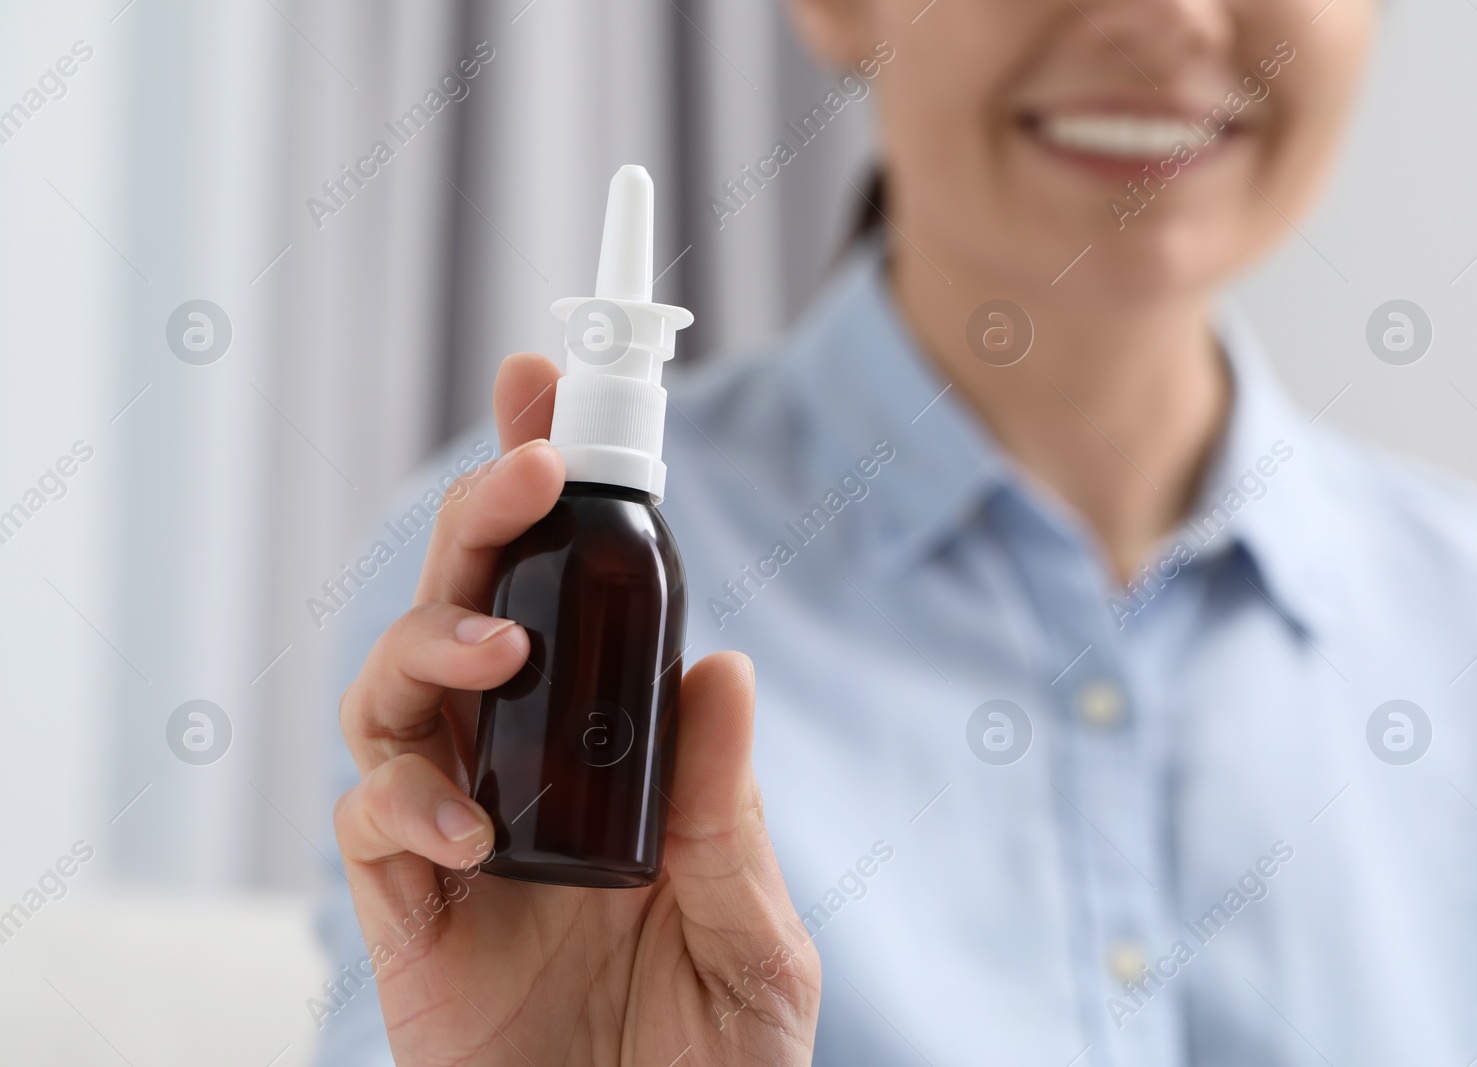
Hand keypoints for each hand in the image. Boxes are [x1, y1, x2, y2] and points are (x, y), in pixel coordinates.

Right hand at [333, 352, 820, 1064]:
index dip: (549, 501)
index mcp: (614, 757)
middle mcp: (526, 775)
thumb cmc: (711, 1063)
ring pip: (390, 694)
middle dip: (483, 525)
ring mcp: (457, 838)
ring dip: (428, 645)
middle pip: (468, 614)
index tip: (545, 393)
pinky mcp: (405, 914)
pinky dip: (402, 800)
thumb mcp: (758, 937)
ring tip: (497, 654)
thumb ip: (733, 813)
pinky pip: (369, 820)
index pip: (576, 603)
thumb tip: (721, 665)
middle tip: (524, 472)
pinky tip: (467, 827)